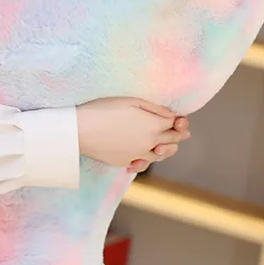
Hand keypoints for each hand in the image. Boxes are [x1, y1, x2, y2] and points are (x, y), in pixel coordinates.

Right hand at [75, 97, 189, 169]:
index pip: (174, 123)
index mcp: (153, 126)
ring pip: (160, 155)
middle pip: (172, 140)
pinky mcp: (126, 162)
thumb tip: (172, 114)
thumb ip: (154, 108)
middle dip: (179, 134)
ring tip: (169, 146)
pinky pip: (142, 163)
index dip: (178, 119)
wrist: (81, 130)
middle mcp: (150, 143)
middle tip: (183, 131)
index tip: (180, 117)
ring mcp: (138, 155)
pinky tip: (144, 156)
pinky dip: (146, 159)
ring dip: (167, 149)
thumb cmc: (104, 110)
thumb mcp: (131, 101)